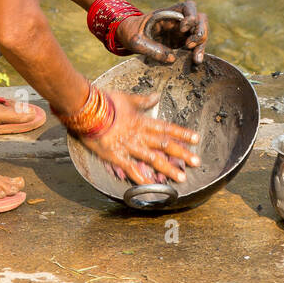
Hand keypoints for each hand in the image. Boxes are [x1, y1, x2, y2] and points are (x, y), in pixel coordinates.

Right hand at [82, 90, 200, 185]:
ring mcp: (129, 146)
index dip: (183, 134)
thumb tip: (157, 96)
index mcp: (143, 121)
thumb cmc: (106, 102)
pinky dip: (142, 178)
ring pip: (153, 159)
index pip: (167, 128)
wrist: (87, 110)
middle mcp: (140, 135)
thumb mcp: (127, 98)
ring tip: (182, 178)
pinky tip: (152, 186)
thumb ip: (143, 100)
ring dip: (168, 169)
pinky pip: (132, 169)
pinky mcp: (117, 156)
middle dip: (182, 154)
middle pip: (165, 145)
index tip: (196, 139)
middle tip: (197, 162)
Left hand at [114, 0, 208, 64]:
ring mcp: (183, 32)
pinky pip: (196, 46)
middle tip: (189, 45)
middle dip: (200, 32)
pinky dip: (198, 53)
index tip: (182, 29)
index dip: (191, 15)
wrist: (130, 38)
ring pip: (201, 34)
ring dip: (201, 45)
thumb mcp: (136, 40)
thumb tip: (172, 59)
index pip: (188, 7)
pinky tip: (195, 63)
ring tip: (196, 59)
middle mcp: (180, 20)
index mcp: (169, 12)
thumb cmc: (132, 33)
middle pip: (200, 20)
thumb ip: (151, 48)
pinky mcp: (182, 43)